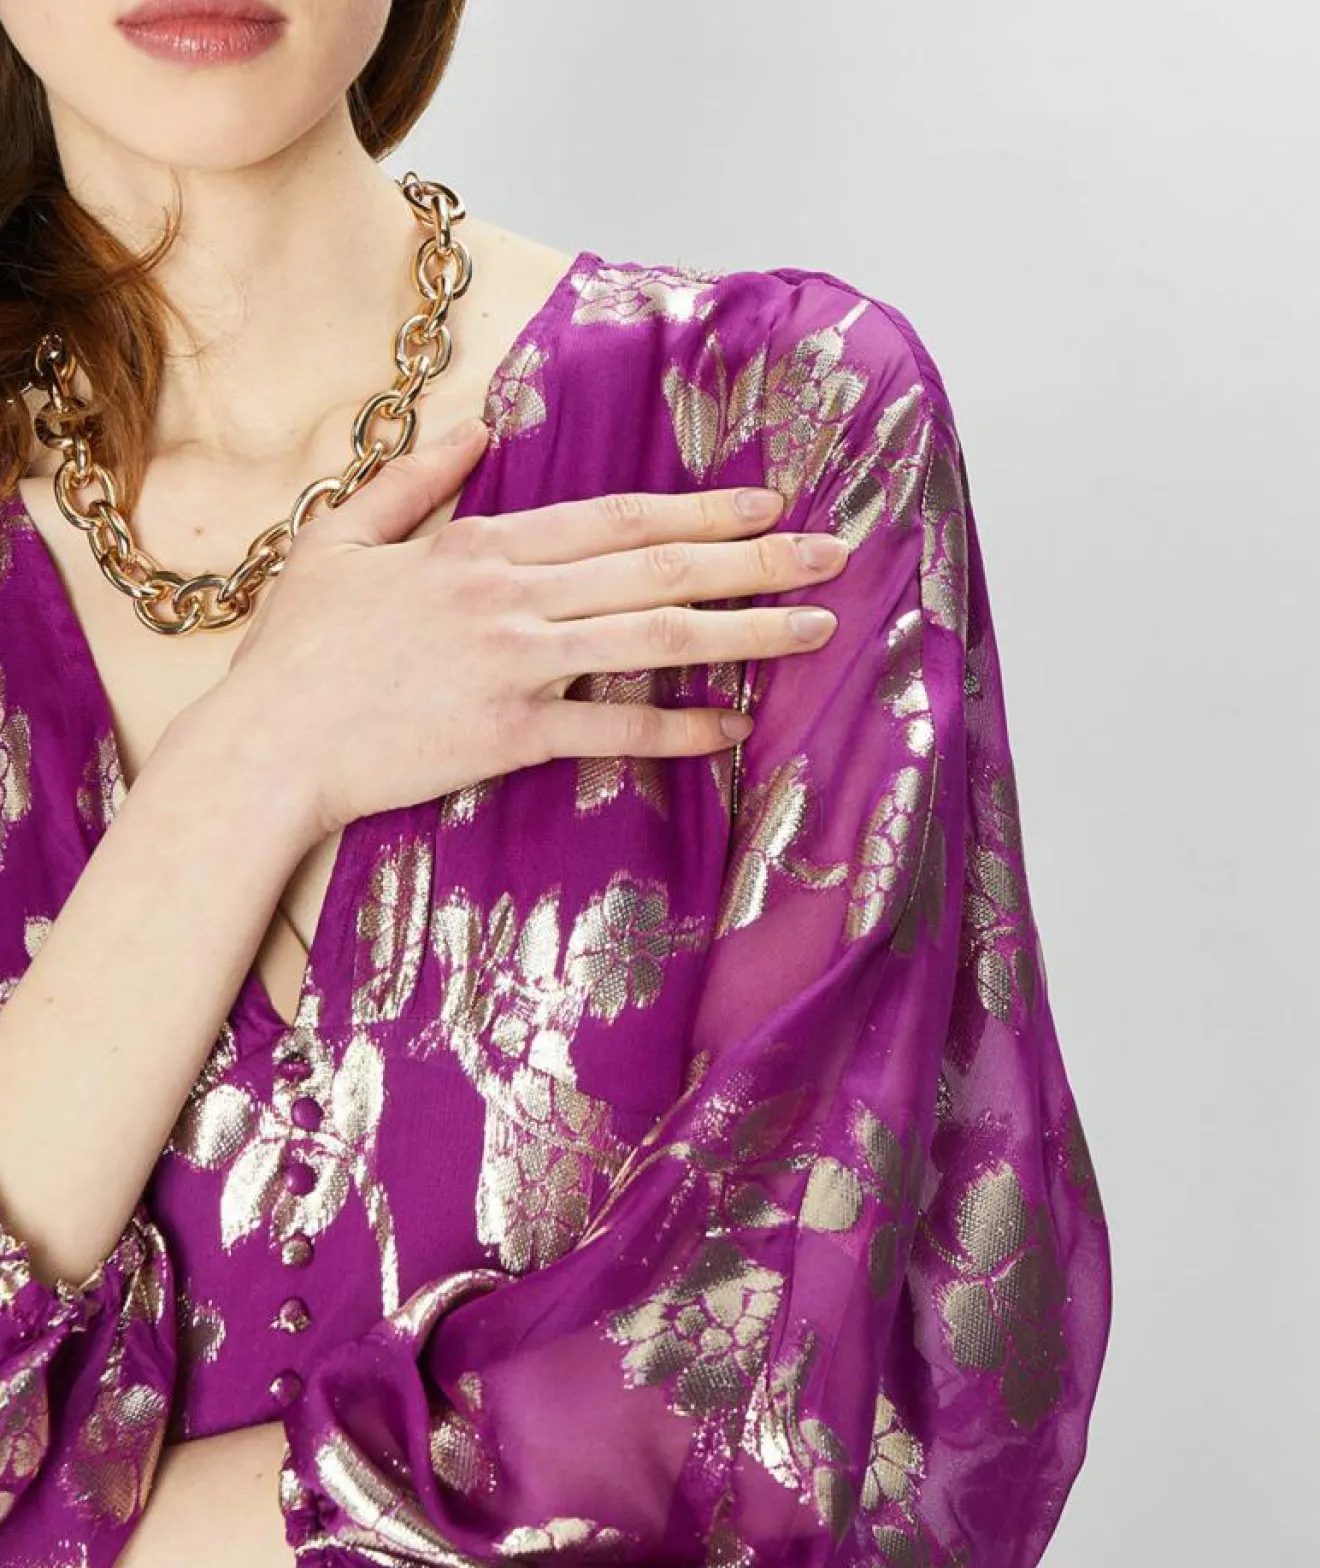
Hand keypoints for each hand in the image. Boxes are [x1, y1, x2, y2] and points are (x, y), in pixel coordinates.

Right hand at [222, 419, 849, 838]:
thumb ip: (414, 478)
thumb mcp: (341, 536)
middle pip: (660, 569)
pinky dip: (678, 727)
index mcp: (482, 545)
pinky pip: (615, 728)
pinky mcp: (512, 735)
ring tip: (814, 629)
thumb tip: (473, 425)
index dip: (701, 510)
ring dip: (746, 631)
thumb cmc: (300, 648)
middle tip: (834, 555)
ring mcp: (519, 665)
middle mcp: (515, 597)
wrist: (268, 745)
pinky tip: (733, 726)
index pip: (617, 518)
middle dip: (758, 560)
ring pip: (657, 637)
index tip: (767, 504)